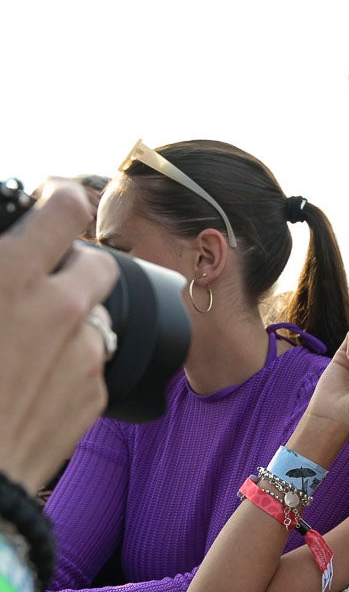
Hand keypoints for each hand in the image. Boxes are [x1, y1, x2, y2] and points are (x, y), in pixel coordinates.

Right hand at [0, 181, 117, 493]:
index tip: (51, 199)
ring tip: (24, 338)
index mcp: (13, 275)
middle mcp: (63, 308)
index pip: (65, 207)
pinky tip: (30, 379)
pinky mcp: (97, 394)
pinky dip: (69, 359)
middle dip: (71, 262)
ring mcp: (87, 353)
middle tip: (34, 277)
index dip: (60, 197)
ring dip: (69, 315)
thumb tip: (6, 253)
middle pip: (94, 260)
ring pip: (94, 314)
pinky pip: (92, 360)